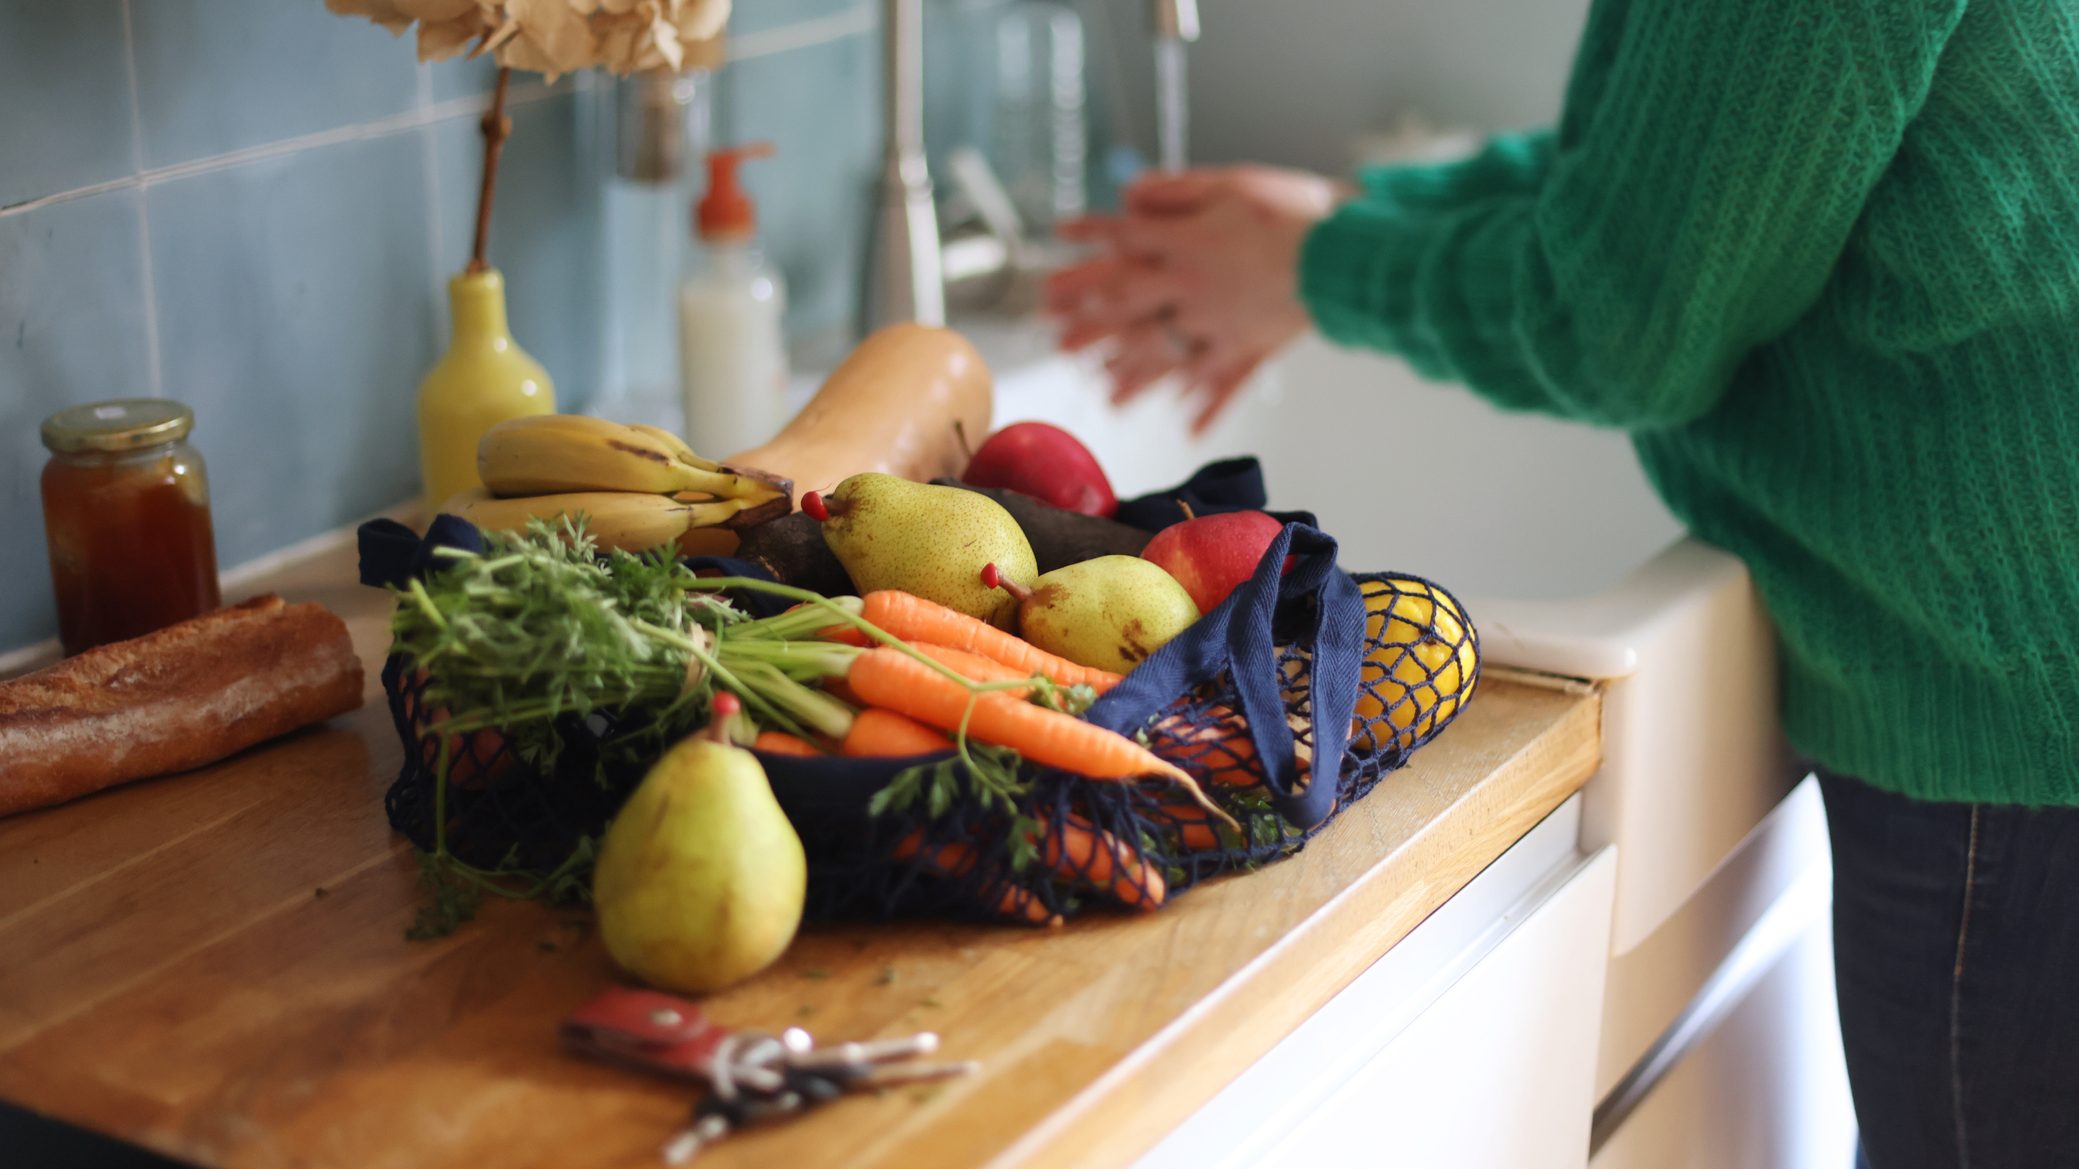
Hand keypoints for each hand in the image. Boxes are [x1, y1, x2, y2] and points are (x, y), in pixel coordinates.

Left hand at [1045, 165, 1343, 433]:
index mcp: (1182, 245)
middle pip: (1128, 308)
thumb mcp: (1227, 184)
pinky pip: (1221, 383)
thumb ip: (1174, 191)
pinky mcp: (1249, 348)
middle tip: (1058, 344)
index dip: (1090, 235)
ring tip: (1108, 398)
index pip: (1122, 240)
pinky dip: (1206, 408)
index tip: (1060, 234)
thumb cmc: (1289, 210)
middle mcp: (1189, 290)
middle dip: (1091, 324)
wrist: (1340, 253)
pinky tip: (1189, 430)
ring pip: (1164, 357)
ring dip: (1133, 378)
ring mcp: (1216, 326)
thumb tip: (1129, 196)